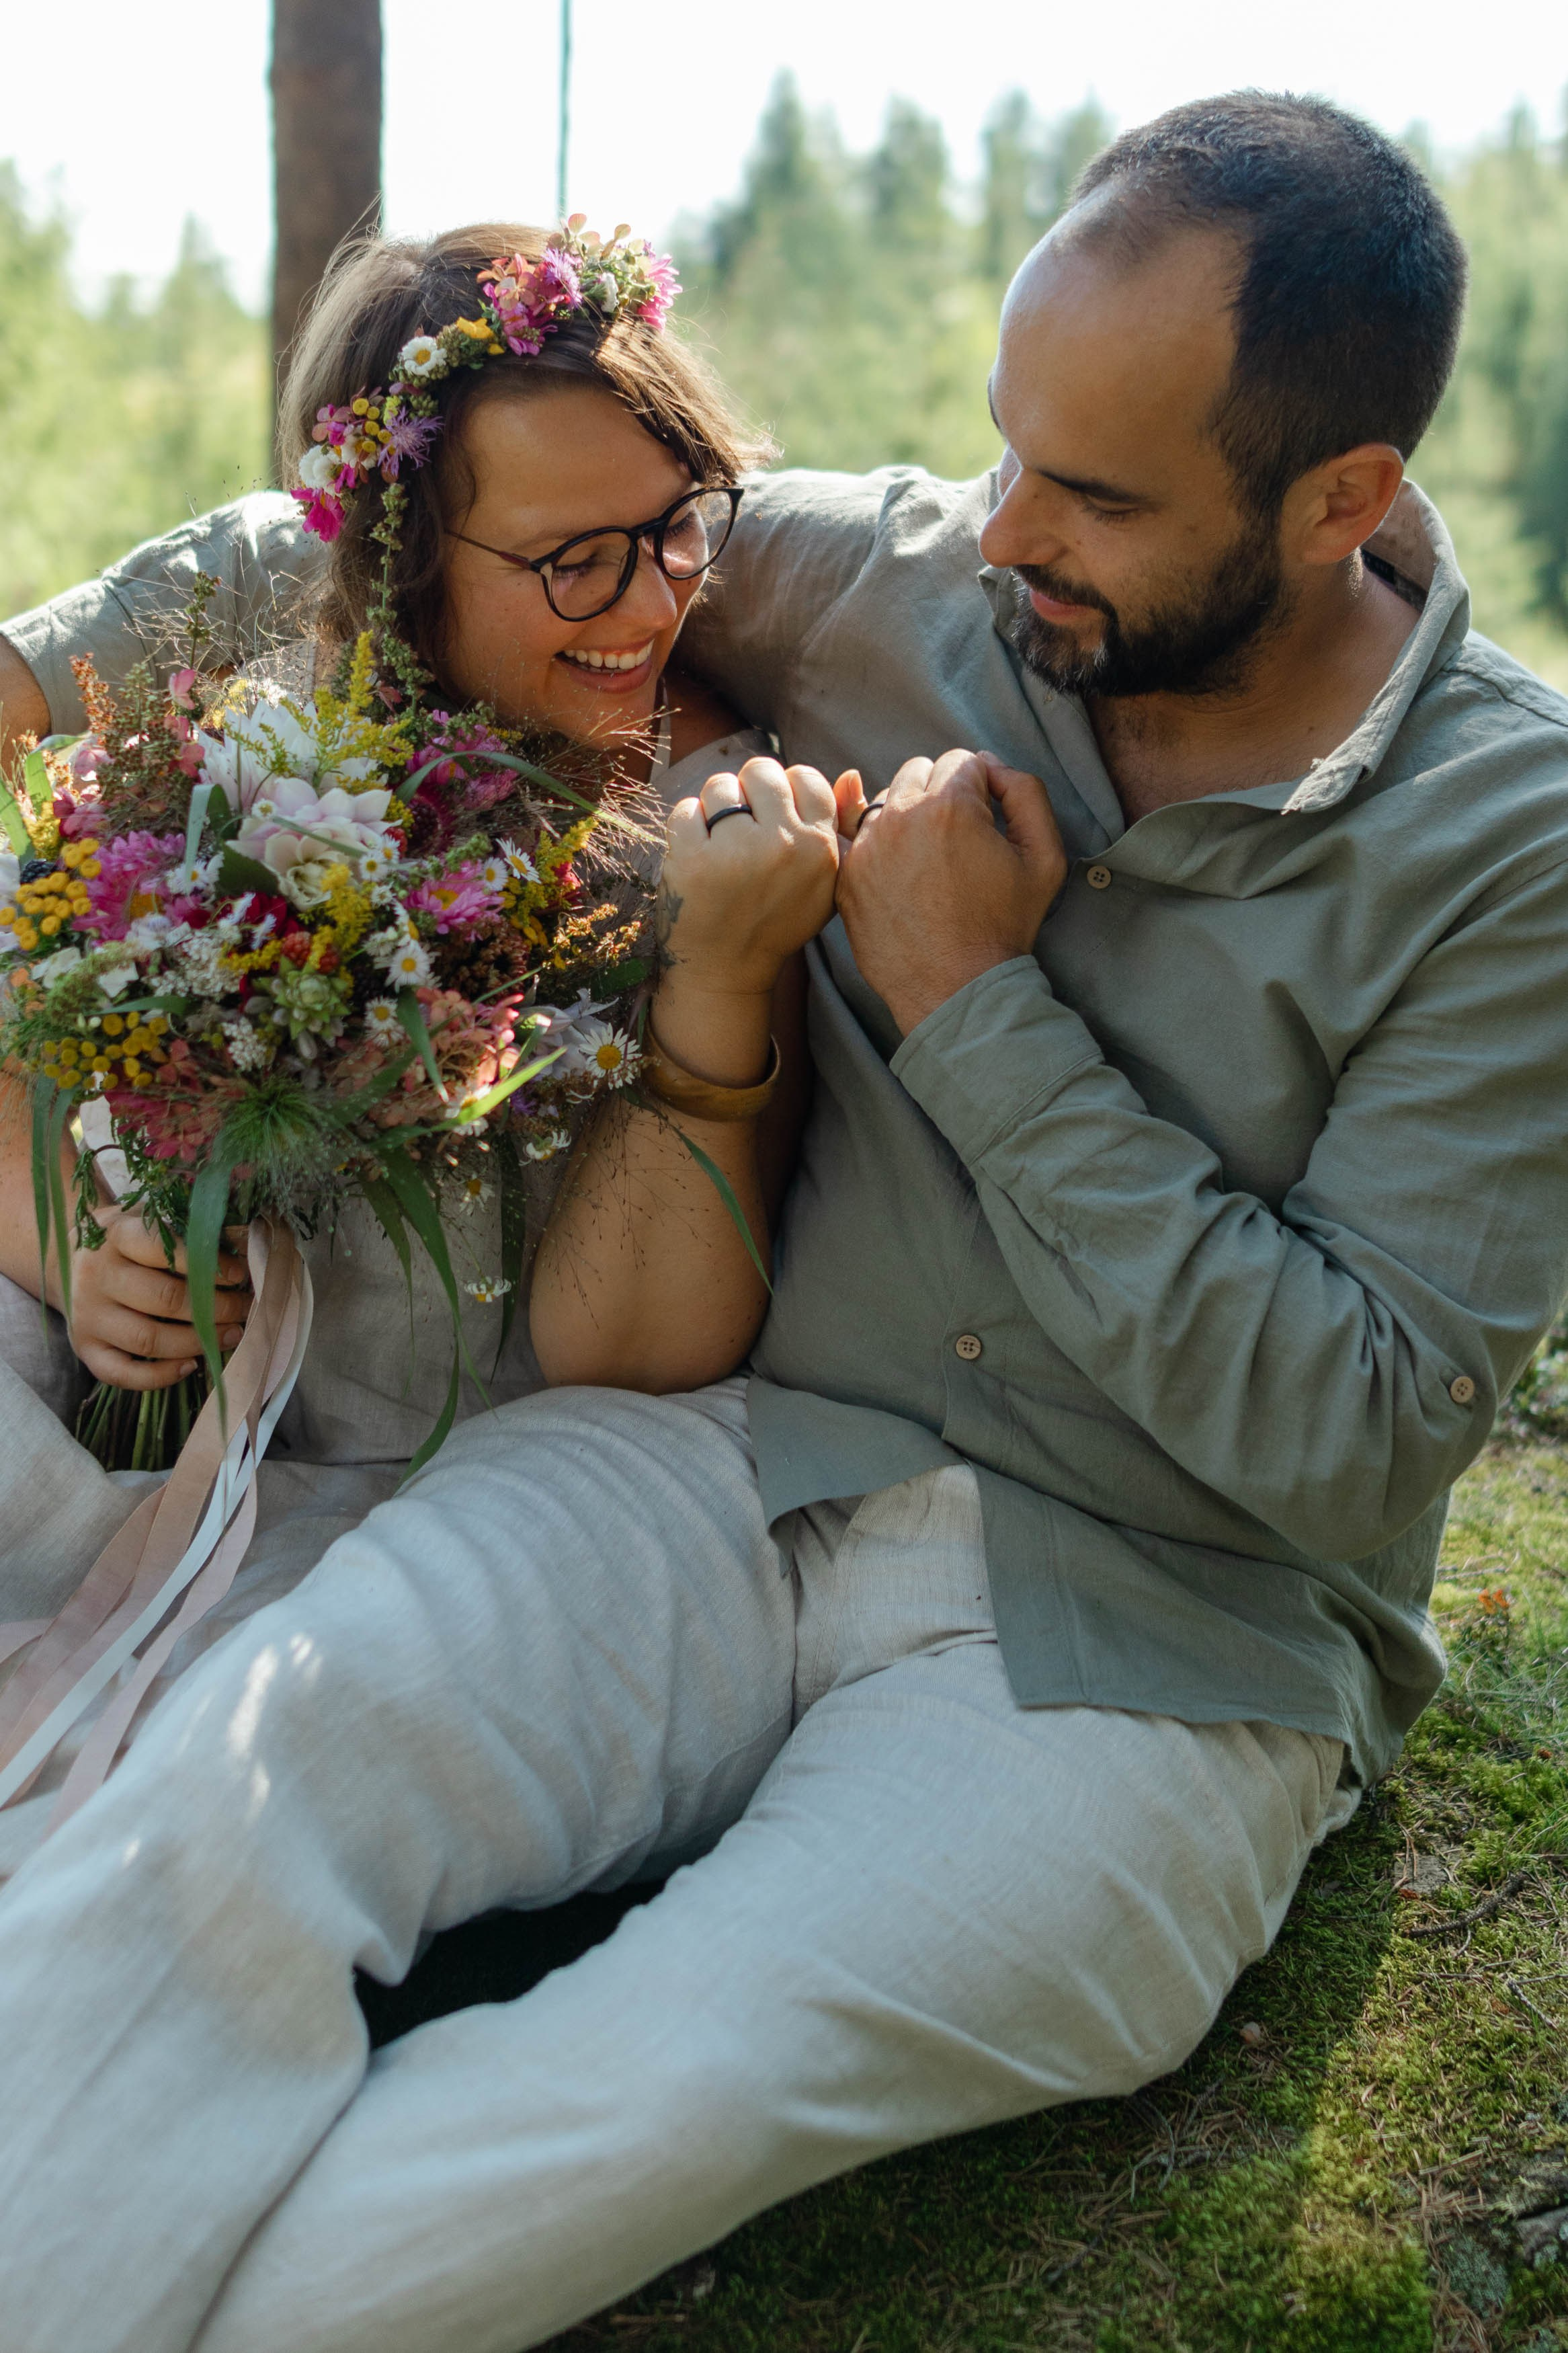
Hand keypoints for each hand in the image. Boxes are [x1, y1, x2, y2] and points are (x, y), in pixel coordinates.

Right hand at [59, 1208, 251, 1390]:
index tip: (239, 1274)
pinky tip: (191, 1366)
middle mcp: (95, 1276)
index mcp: (115, 1235)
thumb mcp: (147, 1220)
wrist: (67, 1260)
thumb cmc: (125, 1242)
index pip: (163, 1250)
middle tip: (243, 1308)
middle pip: (164, 1299)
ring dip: (197, 1342)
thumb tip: (239, 1258)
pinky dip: (160, 1376)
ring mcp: (87, 1316)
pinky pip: (121, 1373)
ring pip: (148, 1339)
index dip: (208, 1265)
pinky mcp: (83, 1348)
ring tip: (231, 1335)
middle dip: (214, 1308)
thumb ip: (185, 1233)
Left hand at [659, 756, 841, 999]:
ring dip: (715, 808)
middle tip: (743, 828)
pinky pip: (686, 810)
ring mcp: (736, 851)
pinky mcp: (692, 859)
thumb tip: (850, 773)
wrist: (726, 970)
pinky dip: (687, 827)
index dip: (785, 791)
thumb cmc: (776, 920)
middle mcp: (783, 846)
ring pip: (721, 785)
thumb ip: (841, 828)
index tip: (773, 818)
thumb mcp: (824, 883)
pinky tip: (697, 854)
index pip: (806, 777)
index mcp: (820, 848)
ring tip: (720, 843)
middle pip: (761, 771)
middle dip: (748, 792)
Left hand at [834, 748, 1067, 1033]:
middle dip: (942, 793)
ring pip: (887, 799)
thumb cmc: (1003, 927)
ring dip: (908, 814)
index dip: (981, 786)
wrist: (956, 990)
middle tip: (959, 836)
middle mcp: (902, 817)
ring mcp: (868, 846)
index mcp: (951, 806)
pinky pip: (855, 834)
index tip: (986, 818)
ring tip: (930, 856)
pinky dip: (874, 840)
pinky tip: (895, 861)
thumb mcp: (1045, 857)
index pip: (963, 761)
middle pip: (921, 771)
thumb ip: (1027, 793)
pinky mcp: (846, 875)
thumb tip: (994, 767)